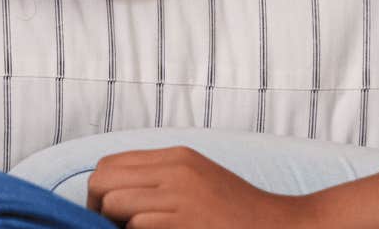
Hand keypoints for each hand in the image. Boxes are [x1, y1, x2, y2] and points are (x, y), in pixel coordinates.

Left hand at [86, 147, 320, 228]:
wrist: (281, 228)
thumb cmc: (238, 216)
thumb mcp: (198, 183)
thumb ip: (161, 182)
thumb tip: (114, 198)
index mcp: (177, 157)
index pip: (110, 164)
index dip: (100, 193)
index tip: (109, 218)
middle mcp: (175, 169)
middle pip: (102, 180)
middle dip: (97, 210)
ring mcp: (180, 195)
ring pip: (112, 203)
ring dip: (117, 226)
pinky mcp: (184, 222)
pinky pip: (136, 225)